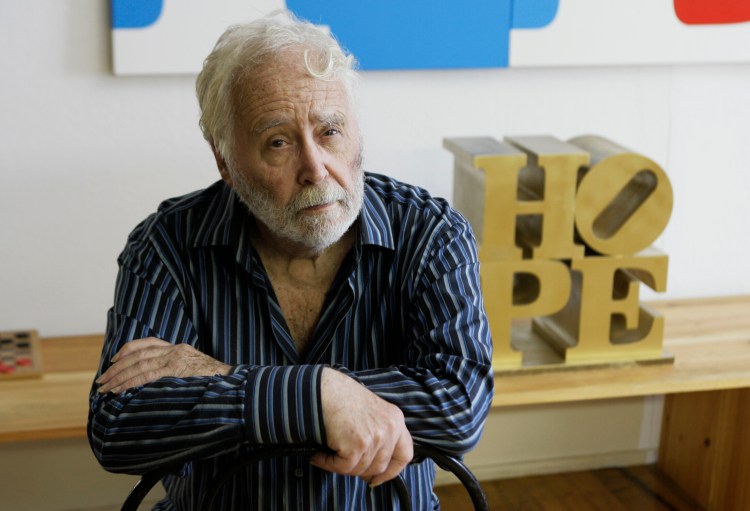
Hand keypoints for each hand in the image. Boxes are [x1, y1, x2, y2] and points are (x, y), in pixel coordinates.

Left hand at [97, 337, 230, 393]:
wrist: (236, 382)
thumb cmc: (218, 382)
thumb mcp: (197, 371)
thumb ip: (180, 372)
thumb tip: (162, 384)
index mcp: (180, 348)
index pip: (148, 343)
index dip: (128, 350)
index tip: (114, 359)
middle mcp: (176, 350)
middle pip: (139, 354)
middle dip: (117, 368)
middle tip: (102, 380)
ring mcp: (176, 359)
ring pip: (139, 364)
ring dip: (119, 377)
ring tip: (106, 388)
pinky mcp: (177, 369)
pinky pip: (148, 375)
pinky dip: (131, 382)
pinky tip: (120, 390)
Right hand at [310, 368, 412, 486]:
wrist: (322, 388)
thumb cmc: (340, 396)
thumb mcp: (371, 411)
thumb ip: (379, 432)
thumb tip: (372, 463)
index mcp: (395, 419)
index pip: (405, 454)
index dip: (392, 471)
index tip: (378, 479)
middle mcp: (390, 429)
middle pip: (379, 467)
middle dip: (359, 469)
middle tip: (342, 460)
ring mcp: (375, 437)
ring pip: (360, 469)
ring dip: (340, 464)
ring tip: (327, 449)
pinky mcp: (357, 445)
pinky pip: (343, 468)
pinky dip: (328, 463)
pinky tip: (320, 454)